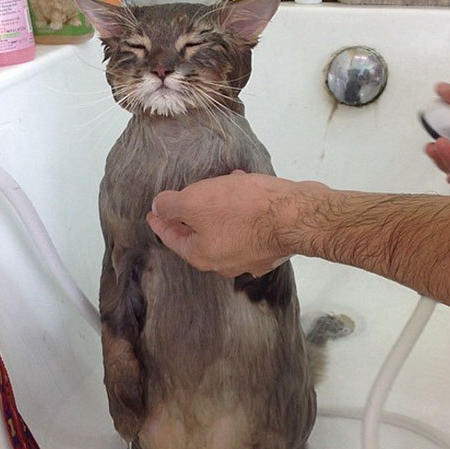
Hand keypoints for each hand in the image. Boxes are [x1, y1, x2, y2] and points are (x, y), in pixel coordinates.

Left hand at [146, 171, 314, 276]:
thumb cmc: (244, 209)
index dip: (160, 222)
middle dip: (191, 216)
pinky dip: (242, 208)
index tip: (152, 213)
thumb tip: (159, 207)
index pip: (172, 238)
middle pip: (199, 237)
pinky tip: (245, 187)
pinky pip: (248, 225)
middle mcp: (226, 263)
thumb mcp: (195, 201)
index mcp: (203, 256)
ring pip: (225, 229)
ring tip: (219, 185)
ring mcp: (252, 256)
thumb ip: (171, 206)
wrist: (296, 216)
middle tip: (185, 198)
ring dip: (219, 208)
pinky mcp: (272, 244)